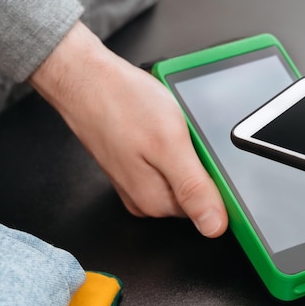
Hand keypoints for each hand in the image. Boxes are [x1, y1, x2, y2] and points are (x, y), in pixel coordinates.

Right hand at [31, 21, 227, 236]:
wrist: (84, 78)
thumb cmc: (121, 103)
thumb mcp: (169, 144)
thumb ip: (194, 188)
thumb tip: (213, 228)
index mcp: (156, 201)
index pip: (208, 209)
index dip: (220, 183)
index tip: (210, 156)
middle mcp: (145, 198)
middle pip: (195, 190)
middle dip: (201, 162)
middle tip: (187, 134)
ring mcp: (137, 181)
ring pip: (182, 173)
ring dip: (186, 150)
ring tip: (171, 126)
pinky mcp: (134, 164)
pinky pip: (166, 160)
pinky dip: (172, 143)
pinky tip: (162, 125)